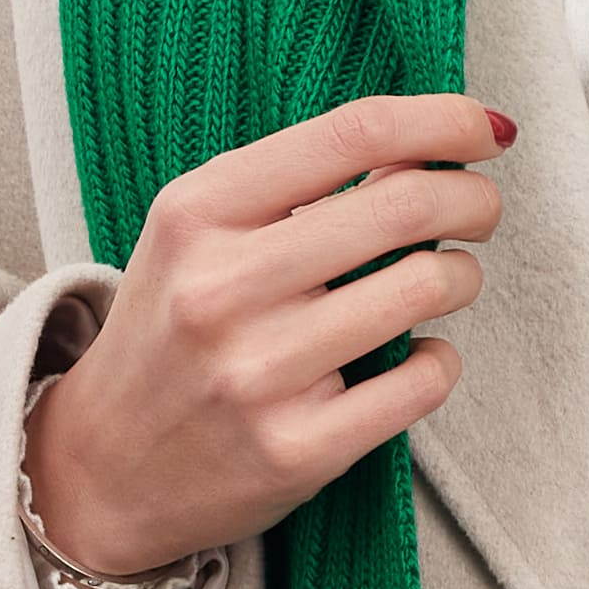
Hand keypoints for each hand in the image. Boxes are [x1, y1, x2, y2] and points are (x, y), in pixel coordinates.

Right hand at [25, 92, 511, 578]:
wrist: (105, 467)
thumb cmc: (173, 330)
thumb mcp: (201, 234)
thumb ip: (298, 187)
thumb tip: (432, 147)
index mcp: (197, 213)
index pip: (352, 134)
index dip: (442, 121)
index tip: (484, 130)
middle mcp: (221, 288)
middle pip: (406, 204)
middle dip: (473, 198)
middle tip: (480, 210)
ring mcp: (259, 374)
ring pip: (427, 287)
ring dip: (462, 276)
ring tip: (446, 281)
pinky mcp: (298, 450)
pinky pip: (424, 380)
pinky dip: (440, 359)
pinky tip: (416, 356)